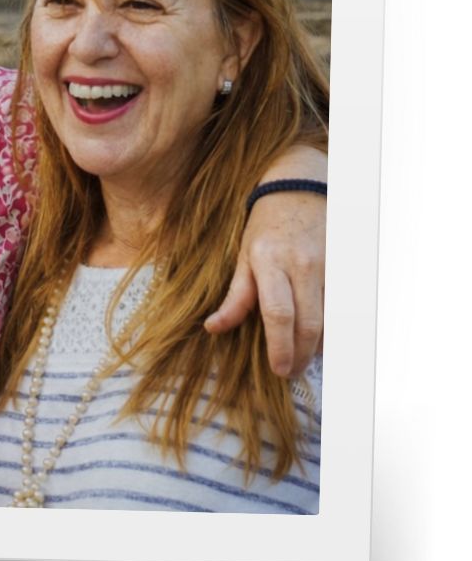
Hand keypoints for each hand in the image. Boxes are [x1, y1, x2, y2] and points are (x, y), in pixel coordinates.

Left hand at [205, 153, 326, 377]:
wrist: (300, 189)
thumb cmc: (266, 226)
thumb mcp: (243, 256)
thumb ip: (235, 297)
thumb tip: (213, 328)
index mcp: (269, 261)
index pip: (278, 313)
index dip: (280, 346)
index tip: (278, 369)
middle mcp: (302, 265)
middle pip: (309, 324)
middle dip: (300, 355)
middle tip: (290, 371)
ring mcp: (329, 266)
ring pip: (331, 320)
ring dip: (319, 346)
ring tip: (303, 358)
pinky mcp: (347, 268)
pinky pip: (344, 308)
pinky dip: (334, 328)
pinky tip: (321, 338)